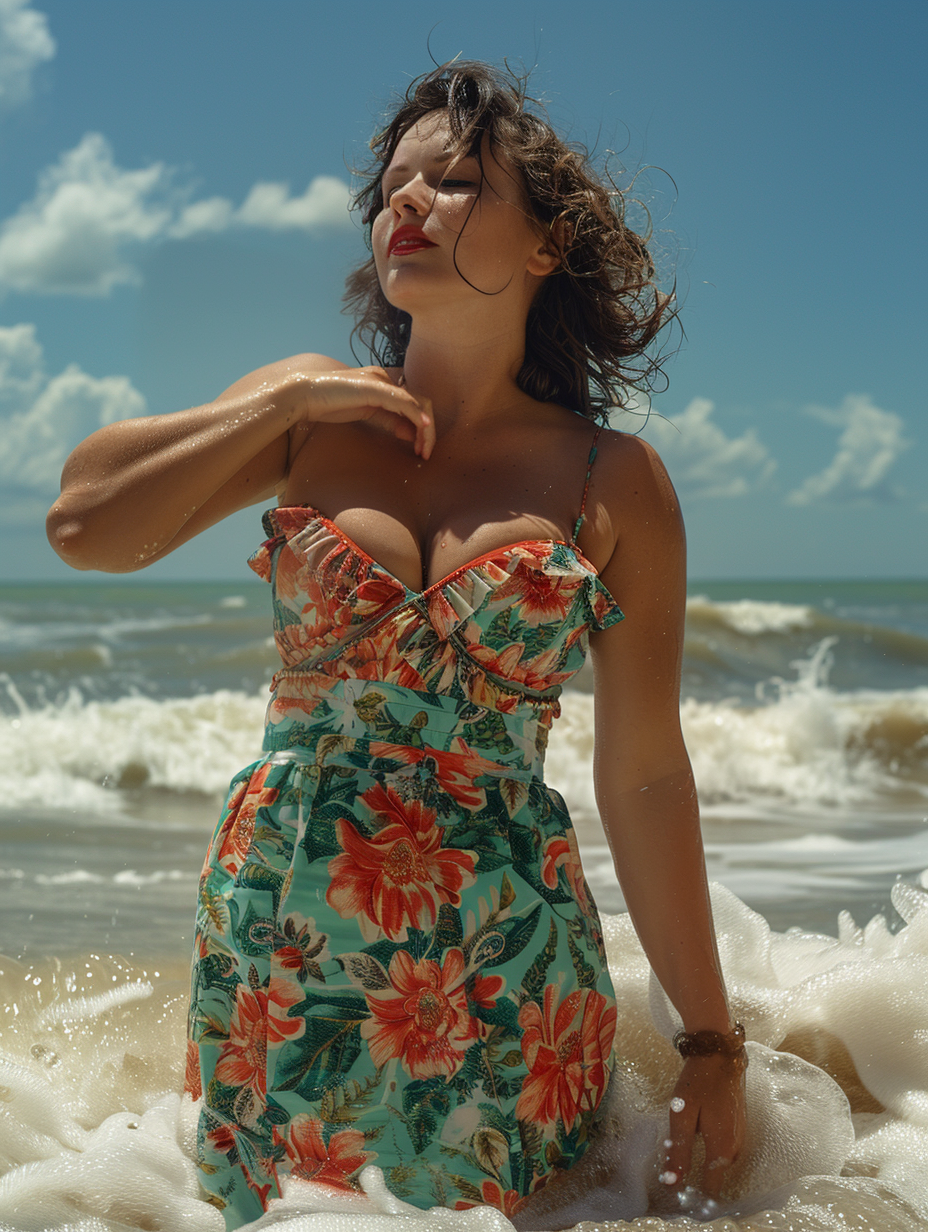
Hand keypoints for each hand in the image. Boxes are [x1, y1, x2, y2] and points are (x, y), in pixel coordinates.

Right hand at [299, 366, 434, 458]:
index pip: (412, 404)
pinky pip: (405, 402)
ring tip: (424, 449)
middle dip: (427, 430)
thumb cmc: (329, 405)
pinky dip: (417, 416)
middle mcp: (386, 379)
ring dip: (425, 429)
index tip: (419, 449)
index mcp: (383, 384)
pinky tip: (424, 429)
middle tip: (425, 453)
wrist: (305, 396)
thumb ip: (388, 420)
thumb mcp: (365, 415)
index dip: (420, 428)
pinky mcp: (376, 388)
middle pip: (420, 403)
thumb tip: (411, 433)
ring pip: (417, 404)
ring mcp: (382, 381)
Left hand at [661, 1053, 745, 1200]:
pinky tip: (697, 1134)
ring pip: (719, 1162)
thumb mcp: (682, 1117)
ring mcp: (740, 1138)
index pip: (711, 1189)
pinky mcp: (739, 1128)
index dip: (695, 1198)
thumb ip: (679, 1152)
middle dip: (696, 1178)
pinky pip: (723, 1148)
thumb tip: (672, 1184)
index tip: (678, 1200)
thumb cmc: (698, 1083)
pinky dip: (710, 1149)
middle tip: (675, 1169)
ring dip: (703, 1162)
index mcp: (721, 1150)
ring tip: (684, 1150)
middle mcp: (735, 1149)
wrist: (720, 1054)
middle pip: (714, 1176)